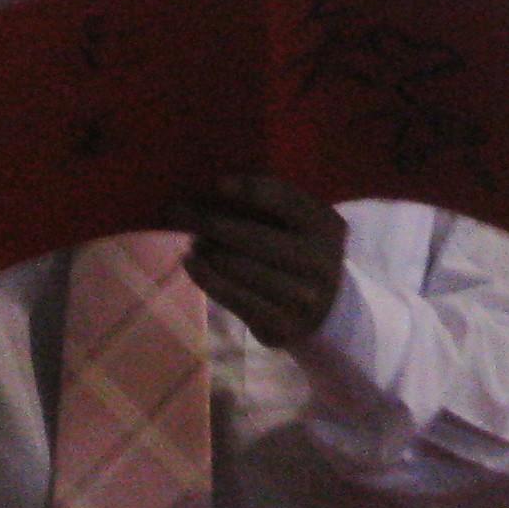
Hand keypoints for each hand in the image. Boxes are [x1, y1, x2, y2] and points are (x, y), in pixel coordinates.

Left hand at [169, 175, 347, 348]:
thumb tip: (217, 190)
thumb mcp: (305, 225)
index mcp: (327, 227)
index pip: (287, 201)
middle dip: (210, 222)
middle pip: (253, 237)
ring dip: (206, 252)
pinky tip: (192, 263)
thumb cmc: (303, 253)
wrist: (328, 310)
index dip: (251, 190)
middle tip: (180, 212)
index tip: (218, 184)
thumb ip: (275, 207)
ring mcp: (300, 295)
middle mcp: (318, 260)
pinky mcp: (279, 323)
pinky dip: (205, 277)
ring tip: (193, 241)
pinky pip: (232, 296)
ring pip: (238, 267)